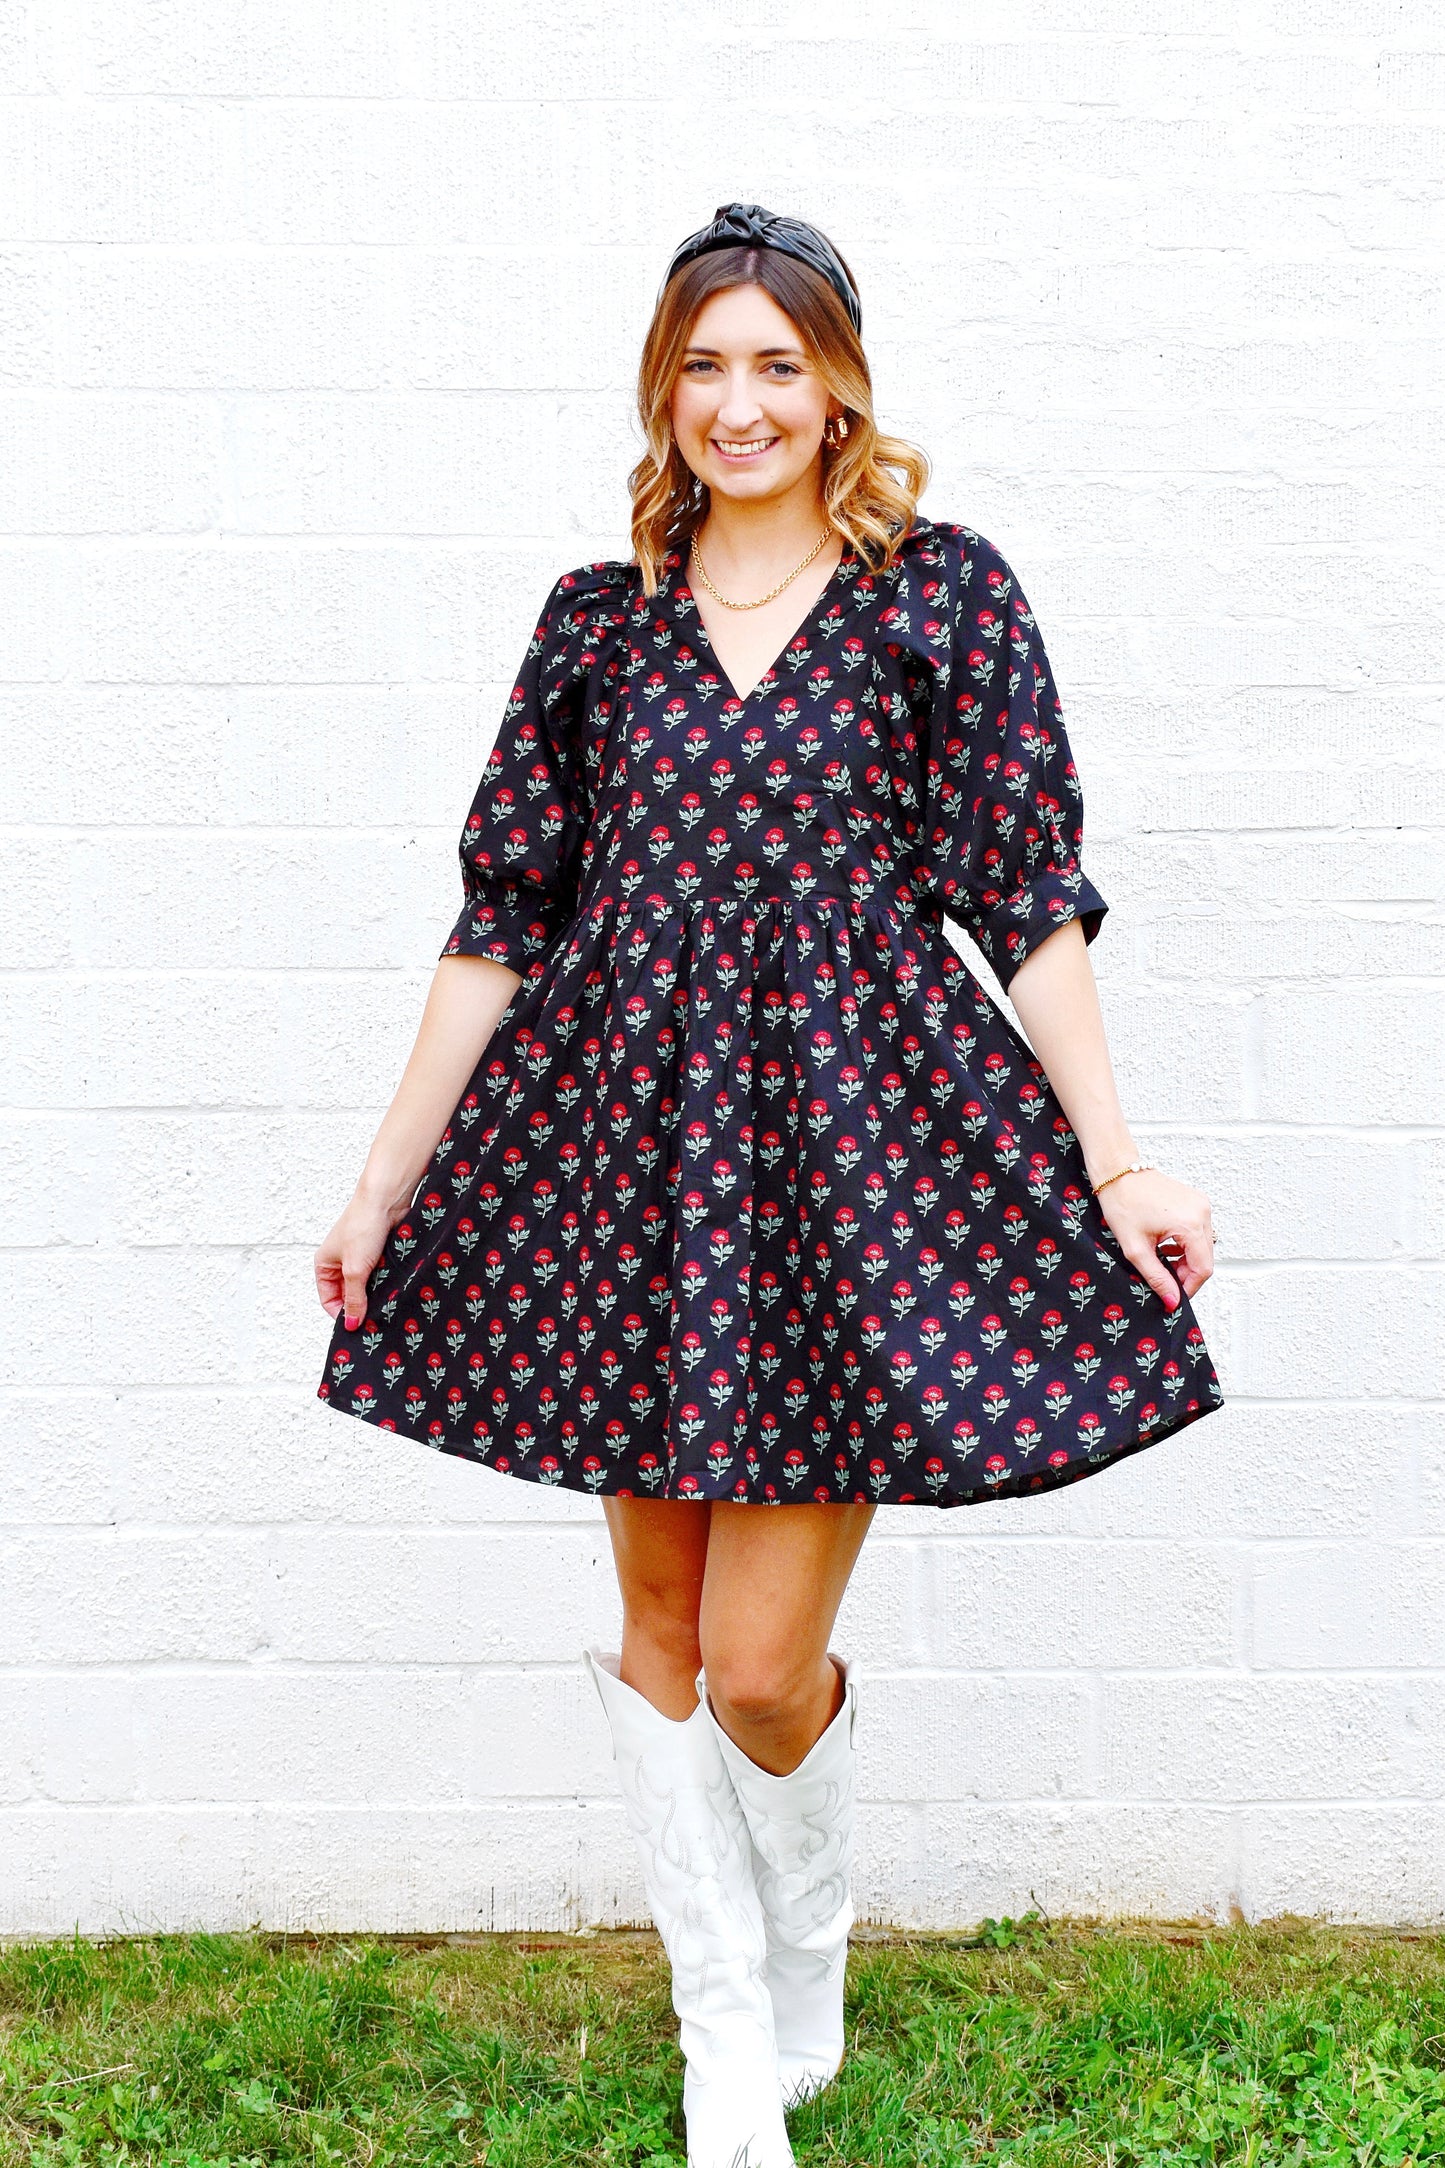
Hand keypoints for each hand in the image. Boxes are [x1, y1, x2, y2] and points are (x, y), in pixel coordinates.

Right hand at [314, 1189, 407, 1332]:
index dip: (341, 1314)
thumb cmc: (363, 1225)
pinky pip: (379, 1277)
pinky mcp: (378, 1255)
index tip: (357, 1326)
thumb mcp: (355, 1269)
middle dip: (359, 1306)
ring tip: (384, 1304)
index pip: (328, 1300)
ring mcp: (360, 1258)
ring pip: (365, 1287)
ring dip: (374, 1295)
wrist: (387, 1200)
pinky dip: (384, 1284)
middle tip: (374, 1319)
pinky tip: (392, 1290)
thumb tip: (351, 1323)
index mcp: (324, 1265)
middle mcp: (340, 1262)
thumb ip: (353, 1298)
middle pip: (347, 1295)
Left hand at [1092, 1167, 1214, 1310]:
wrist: (1117, 1171)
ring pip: (1203, 1246)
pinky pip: (1198, 1232)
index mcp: (1190, 1223)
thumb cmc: (1122, 1201)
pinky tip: (1165, 1243)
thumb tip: (1172, 1300)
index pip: (1203, 1269)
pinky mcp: (1196, 1202)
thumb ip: (1157, 1277)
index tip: (1173, 1295)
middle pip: (1205, 1258)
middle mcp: (1202, 1212)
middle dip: (1186, 1273)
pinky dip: (1185, 1243)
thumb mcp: (1135, 1248)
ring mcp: (1201, 1204)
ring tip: (1159, 1256)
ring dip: (1185, 1259)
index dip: (1189, 1287)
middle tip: (1163, 1276)